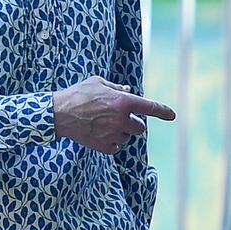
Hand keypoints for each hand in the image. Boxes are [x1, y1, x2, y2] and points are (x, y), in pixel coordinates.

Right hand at [54, 76, 175, 153]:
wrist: (58, 114)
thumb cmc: (78, 94)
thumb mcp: (99, 82)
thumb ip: (117, 87)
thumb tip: (128, 90)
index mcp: (123, 102)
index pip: (150, 107)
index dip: (163, 111)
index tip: (172, 115)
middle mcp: (121, 119)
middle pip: (140, 128)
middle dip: (132, 123)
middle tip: (118, 118)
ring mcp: (113, 134)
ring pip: (128, 137)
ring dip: (121, 133)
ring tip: (104, 125)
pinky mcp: (104, 146)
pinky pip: (116, 147)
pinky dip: (111, 142)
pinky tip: (100, 134)